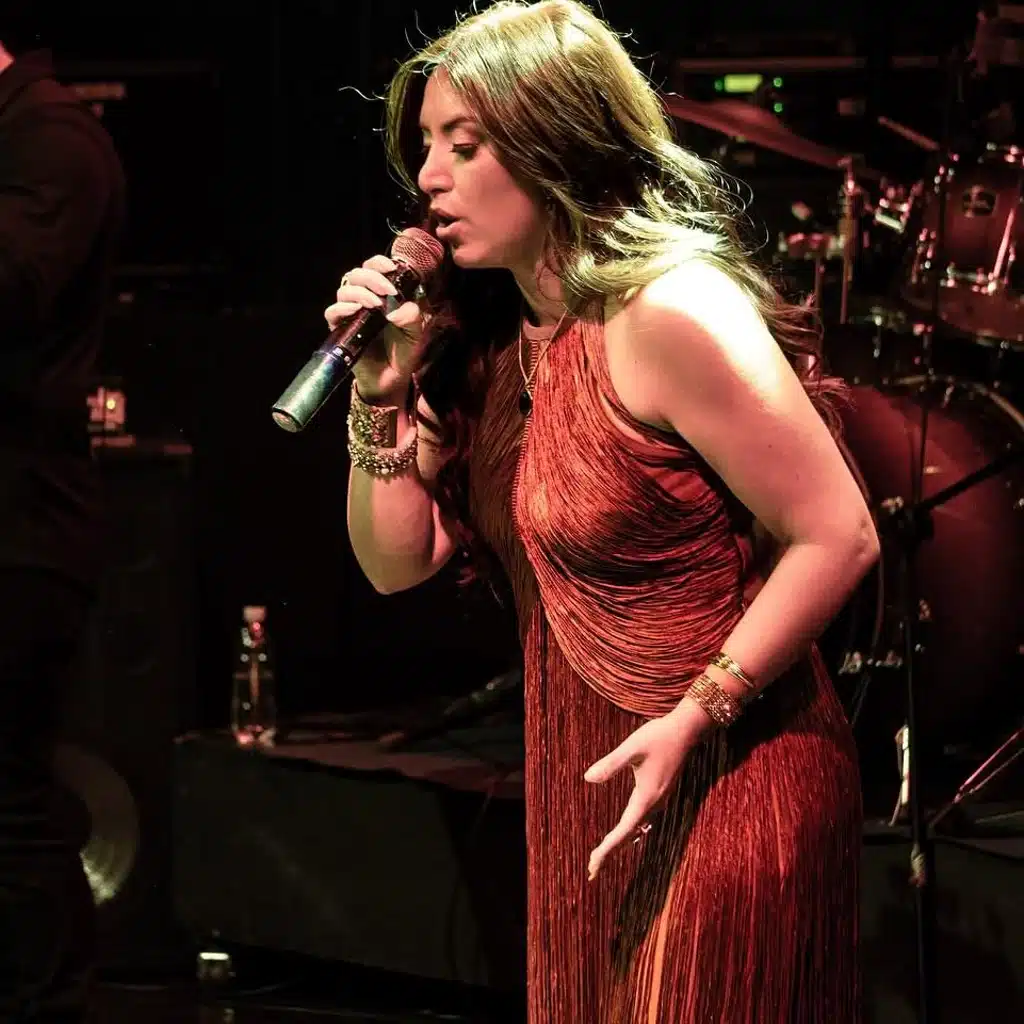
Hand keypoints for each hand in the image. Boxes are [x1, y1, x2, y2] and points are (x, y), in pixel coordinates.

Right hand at [323, 255, 425, 400]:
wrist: (392, 377)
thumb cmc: (403, 351)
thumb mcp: (415, 332)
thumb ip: (411, 316)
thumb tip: (395, 308)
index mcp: (380, 293)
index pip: (373, 267)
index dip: (379, 263)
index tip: (391, 268)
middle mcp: (363, 298)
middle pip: (357, 274)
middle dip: (372, 277)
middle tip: (387, 291)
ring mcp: (350, 313)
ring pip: (344, 289)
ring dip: (360, 292)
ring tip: (375, 304)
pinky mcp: (340, 329)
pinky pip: (332, 312)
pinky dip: (342, 307)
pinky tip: (357, 309)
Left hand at [583, 703, 711, 880]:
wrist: (686, 730)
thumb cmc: (658, 736)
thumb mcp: (631, 748)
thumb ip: (611, 764)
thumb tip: (587, 777)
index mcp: (646, 798)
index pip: (623, 831)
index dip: (607, 848)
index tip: (593, 864)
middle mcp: (655, 804)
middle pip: (629, 835)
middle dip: (611, 853)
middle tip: (592, 871)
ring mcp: (659, 800)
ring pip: (637, 830)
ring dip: (620, 843)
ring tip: (603, 857)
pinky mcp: (660, 793)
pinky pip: (644, 821)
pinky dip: (630, 831)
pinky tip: (628, 833)